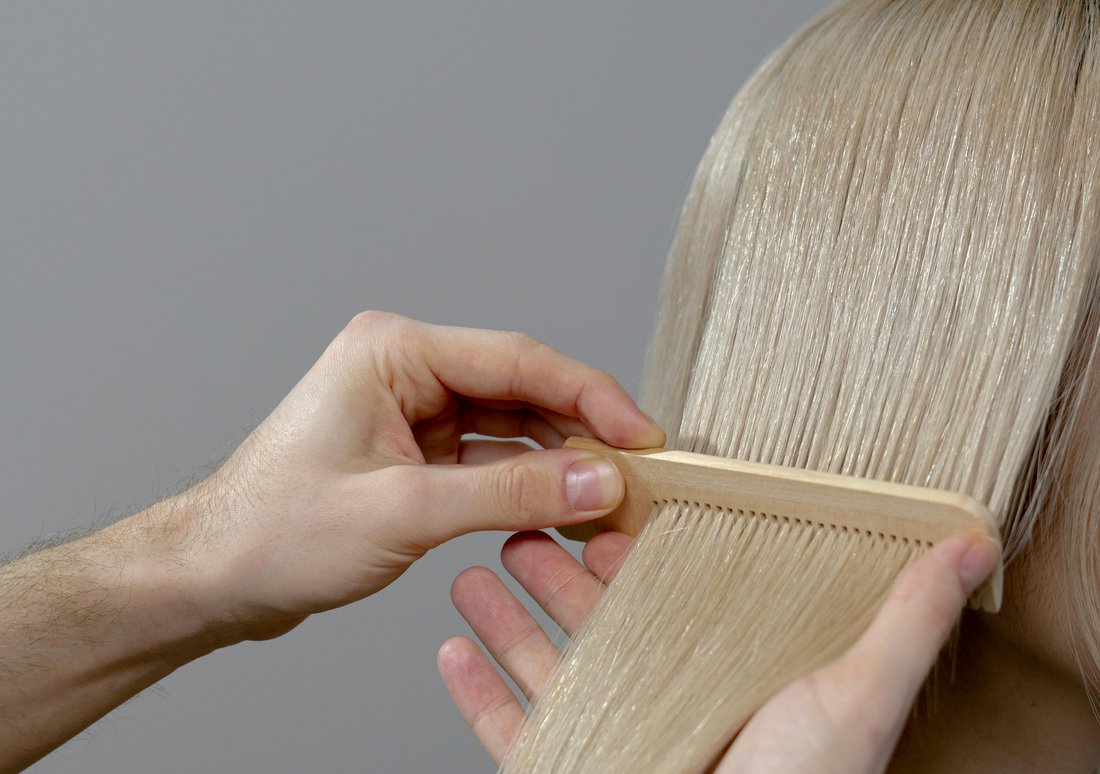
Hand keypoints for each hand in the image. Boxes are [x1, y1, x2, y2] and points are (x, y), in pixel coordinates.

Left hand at [157, 311, 664, 643]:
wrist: (213, 576)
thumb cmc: (275, 531)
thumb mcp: (403, 511)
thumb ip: (509, 493)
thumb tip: (596, 480)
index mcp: (394, 352)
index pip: (518, 359)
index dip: (590, 396)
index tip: (642, 436)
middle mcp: (407, 370)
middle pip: (522, 389)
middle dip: (582, 432)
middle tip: (639, 474)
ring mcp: (412, 411)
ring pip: (512, 426)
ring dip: (560, 461)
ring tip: (611, 497)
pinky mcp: (415, 452)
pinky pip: (490, 459)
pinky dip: (527, 484)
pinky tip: (563, 508)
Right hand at [437, 529, 998, 771]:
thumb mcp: (858, 690)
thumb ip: (905, 616)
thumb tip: (971, 542)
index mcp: (718, 670)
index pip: (667, 593)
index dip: (630, 547)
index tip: (601, 501)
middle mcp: (661, 700)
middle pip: (591, 620)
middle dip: (551, 569)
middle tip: (519, 520)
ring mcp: (609, 737)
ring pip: (543, 664)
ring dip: (504, 616)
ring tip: (473, 569)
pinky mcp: (565, 769)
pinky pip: (507, 729)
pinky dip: (473, 690)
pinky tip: (449, 648)